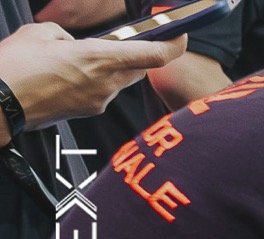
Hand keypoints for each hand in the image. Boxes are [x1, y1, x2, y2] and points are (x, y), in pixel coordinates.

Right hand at [0, 23, 183, 142]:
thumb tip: (74, 44)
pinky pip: (102, 92)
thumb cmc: (13, 69)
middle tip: (126, 42)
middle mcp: (105, 84)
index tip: (179, 36)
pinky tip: (69, 76)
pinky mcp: (88, 112)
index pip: (153, 55)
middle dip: (137, 55)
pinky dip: (95, 81)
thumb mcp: (40, 34)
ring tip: (78, 59)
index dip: (173, 45)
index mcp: (99, 59)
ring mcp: (98, 102)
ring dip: (111, 68)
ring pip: (120, 81)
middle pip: (139, 68)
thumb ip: (67, 36)